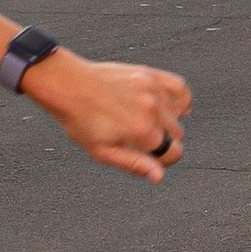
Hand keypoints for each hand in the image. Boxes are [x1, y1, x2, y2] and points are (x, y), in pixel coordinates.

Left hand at [20, 53, 191, 182]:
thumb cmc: (81, 121)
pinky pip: (180, 88)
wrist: (70, 86)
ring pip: (179, 113)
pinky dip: (180, 99)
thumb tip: (159, 176)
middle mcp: (151, 110)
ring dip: (167, 120)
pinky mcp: (150, 75)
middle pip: (177, 134)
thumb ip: (135, 164)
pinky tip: (169, 106)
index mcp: (141, 132)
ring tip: (144, 120)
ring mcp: (153, 90)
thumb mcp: (103, 152)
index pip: (174, 153)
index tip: (149, 156)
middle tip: (139, 137)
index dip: (162, 159)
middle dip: (163, 140)